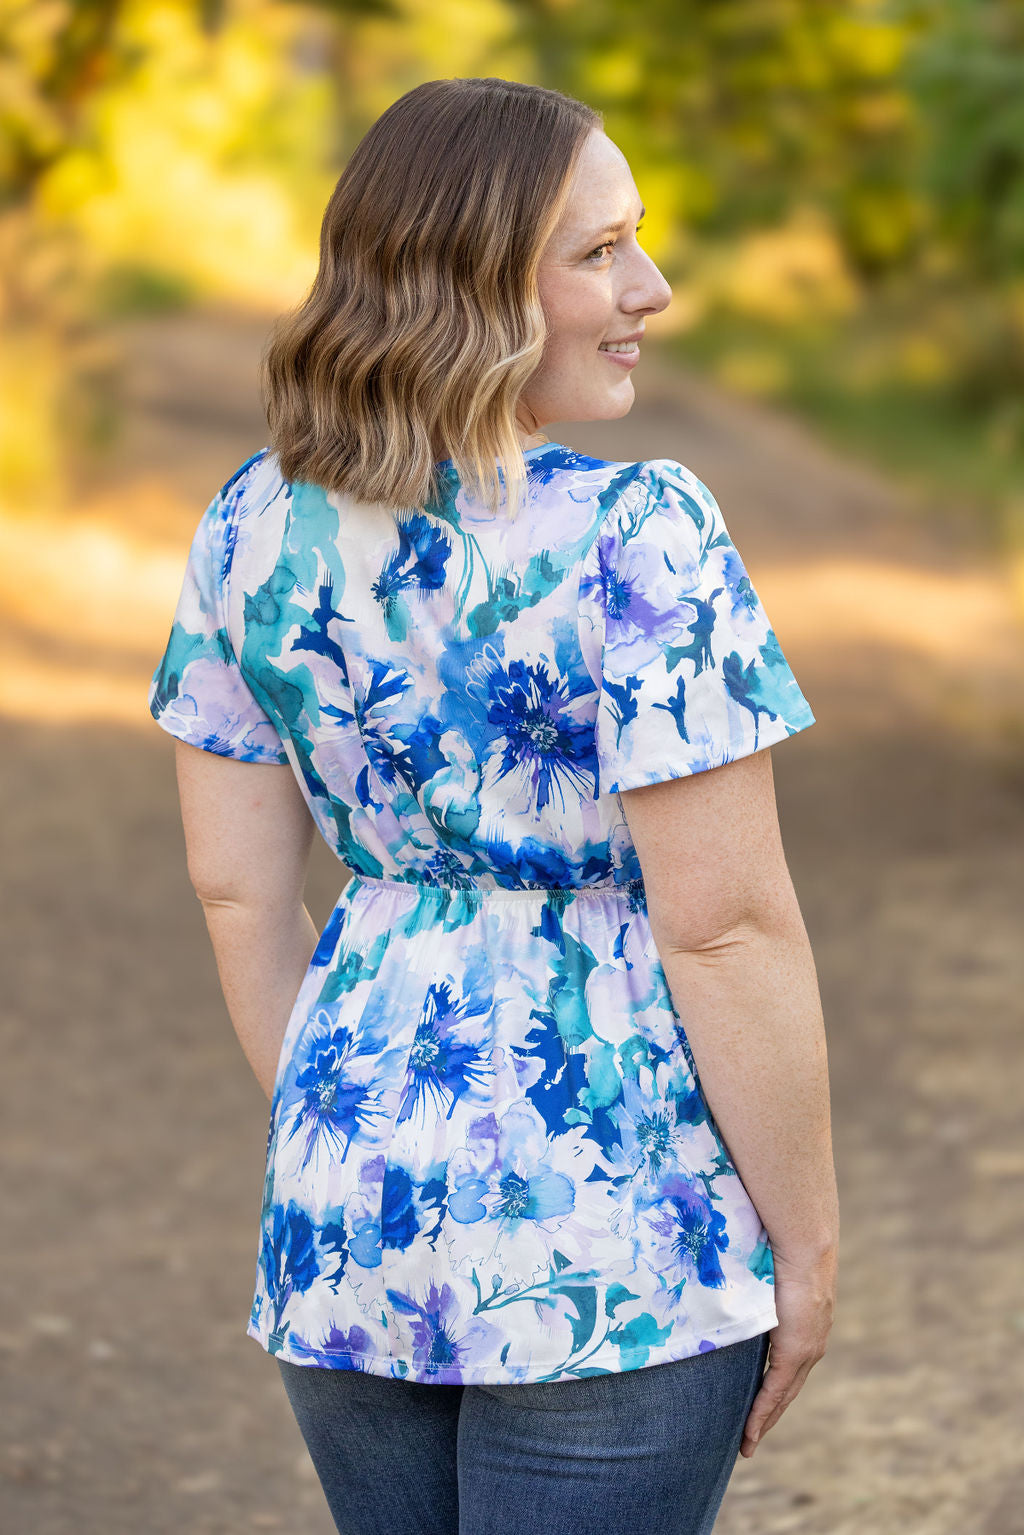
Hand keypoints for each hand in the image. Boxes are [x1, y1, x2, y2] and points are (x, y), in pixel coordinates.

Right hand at [740, 1247, 836, 1457]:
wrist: (805, 1247)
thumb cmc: (782, 1252)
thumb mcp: (769, 1279)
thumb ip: (758, 1291)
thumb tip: (736, 1281)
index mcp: (806, 1330)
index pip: (789, 1369)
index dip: (775, 1391)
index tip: (761, 1410)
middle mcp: (811, 1346)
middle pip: (787, 1390)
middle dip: (769, 1416)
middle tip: (751, 1438)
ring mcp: (806, 1351)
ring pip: (782, 1395)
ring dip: (764, 1420)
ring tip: (747, 1442)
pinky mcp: (796, 1352)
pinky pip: (775, 1390)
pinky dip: (762, 1412)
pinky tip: (750, 1432)